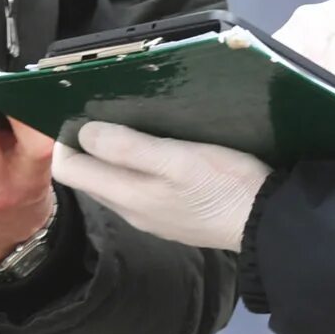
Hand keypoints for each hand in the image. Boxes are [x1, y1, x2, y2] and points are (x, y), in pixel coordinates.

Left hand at [50, 122, 270, 250]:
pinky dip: (137, 169)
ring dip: (114, 157)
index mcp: (126, 195)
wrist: (267, 222)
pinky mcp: (172, 217)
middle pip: (90, 177)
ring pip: (115, 183)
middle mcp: (131, 211)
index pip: (70, 171)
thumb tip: (83, 134)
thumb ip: (128, 148)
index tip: (82, 112)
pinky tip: (161, 152)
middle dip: (89, 146)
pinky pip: (139, 190)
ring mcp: (152, 218)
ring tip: (135, 125)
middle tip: (108, 111)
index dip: (67, 141)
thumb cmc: (223, 185)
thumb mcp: (177, 158)